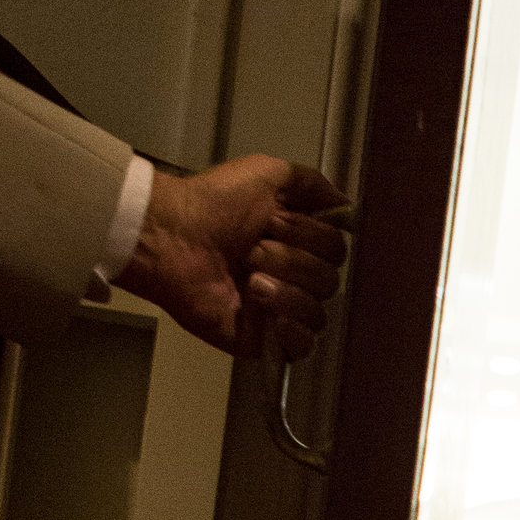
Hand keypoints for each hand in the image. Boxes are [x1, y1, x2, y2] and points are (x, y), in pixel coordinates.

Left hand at [118, 155, 350, 357]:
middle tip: (251, 250)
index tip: (274, 222)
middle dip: (292, 261)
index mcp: (296, 241)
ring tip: (249, 279)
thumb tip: (346, 206)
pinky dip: (294, 331)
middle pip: (330, 280)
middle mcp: (292, 275)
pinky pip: (305, 347)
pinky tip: (272, 316)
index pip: (336, 249)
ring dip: (286, 290)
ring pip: (319, 311)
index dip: (310, 235)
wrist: (172, 237)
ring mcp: (279, 309)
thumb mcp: (267, 173)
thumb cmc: (212, 203)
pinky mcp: (264, 340)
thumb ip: (311, 182)